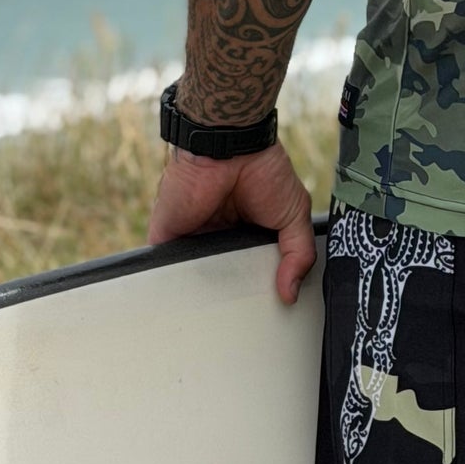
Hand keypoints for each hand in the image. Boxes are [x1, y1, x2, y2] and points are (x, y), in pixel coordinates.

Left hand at [146, 141, 315, 305]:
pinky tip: (188, 300)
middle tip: (247, 316)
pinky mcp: (167, 237)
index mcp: (246, 232)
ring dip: (205, 296)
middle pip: (224, 280)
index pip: (251, 271)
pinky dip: (173, 285)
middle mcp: (218, 236)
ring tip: (222, 315)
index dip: (260, 291)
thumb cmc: (264, 169)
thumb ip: (299, 255)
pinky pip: (165, 270)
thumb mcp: (294, 215)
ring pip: (195, 280)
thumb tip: (291, 294)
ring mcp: (191, 238)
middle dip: (233, 299)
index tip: (270, 310)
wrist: (230, 147)